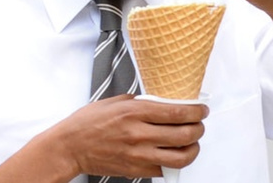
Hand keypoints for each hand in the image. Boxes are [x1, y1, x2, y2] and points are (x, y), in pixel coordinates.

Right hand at [56, 95, 207, 178]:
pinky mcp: (136, 170)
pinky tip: (172, 153)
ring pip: (180, 157)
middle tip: (199, 125)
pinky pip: (164, 169)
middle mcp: (139, 134)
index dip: (196, 112)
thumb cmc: (88, 123)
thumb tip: (162, 103)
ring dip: (193, 149)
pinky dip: (173, 162)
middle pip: (184, 135)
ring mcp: (138, 155)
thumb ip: (140, 102)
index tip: (201, 110)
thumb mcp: (115, 102)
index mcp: (135, 113)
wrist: (70, 147)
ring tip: (192, 142)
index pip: (177, 113)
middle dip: (199, 129)